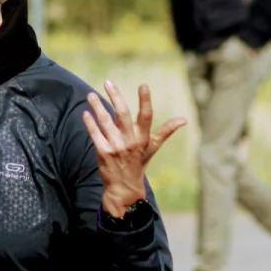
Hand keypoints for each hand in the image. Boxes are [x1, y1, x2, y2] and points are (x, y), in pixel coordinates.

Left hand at [82, 81, 187, 217]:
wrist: (124, 188)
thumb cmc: (138, 163)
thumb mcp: (152, 148)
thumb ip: (166, 131)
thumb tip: (184, 120)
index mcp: (143, 138)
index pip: (146, 116)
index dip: (145, 101)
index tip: (143, 85)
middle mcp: (130, 141)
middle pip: (123, 114)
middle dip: (115, 97)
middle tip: (108, 82)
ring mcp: (116, 147)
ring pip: (105, 122)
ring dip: (97, 107)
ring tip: (90, 95)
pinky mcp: (103, 152)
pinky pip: (95, 134)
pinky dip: (90, 122)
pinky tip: (86, 113)